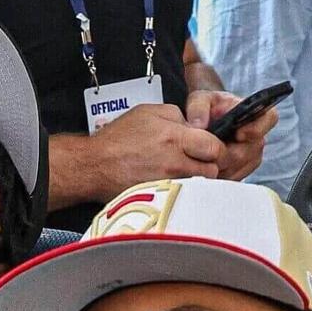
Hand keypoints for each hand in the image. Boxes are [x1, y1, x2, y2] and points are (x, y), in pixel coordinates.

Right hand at [90, 103, 222, 186]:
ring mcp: (168, 183)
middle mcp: (174, 163)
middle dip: (210, 166)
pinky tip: (173, 184)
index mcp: (174, 137)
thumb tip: (195, 127)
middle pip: (212, 171)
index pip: (214, 147)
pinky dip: (183, 191)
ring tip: (185, 173)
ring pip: (200, 186)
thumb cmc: (118, 139)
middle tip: (200, 162)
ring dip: (198, 180)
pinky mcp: (161, 197)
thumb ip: (176, 116)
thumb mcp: (148, 113)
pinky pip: (183, 195)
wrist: (94, 166)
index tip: (212, 149)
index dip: (216, 149)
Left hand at [186, 89, 277, 181]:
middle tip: (207, 152)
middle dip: (227, 153)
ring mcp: (253, 153)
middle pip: (251, 150)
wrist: (203, 123)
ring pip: (242, 166)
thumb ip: (198, 108)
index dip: (257, 128)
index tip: (239, 134)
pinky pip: (235, 176)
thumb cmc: (205, 108)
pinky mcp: (245, 169)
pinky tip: (208, 168)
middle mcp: (257, 134)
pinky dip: (220, 174)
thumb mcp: (198, 100)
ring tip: (204, 159)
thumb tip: (200, 124)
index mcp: (253, 111)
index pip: (270, 118)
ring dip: (222, 165)